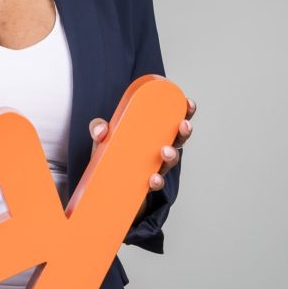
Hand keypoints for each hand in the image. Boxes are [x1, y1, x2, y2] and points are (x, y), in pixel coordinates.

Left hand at [89, 96, 196, 223]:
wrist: (104, 185)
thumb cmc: (110, 154)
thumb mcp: (102, 137)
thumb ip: (98, 128)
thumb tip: (102, 130)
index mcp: (153, 134)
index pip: (173, 120)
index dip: (185, 112)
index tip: (188, 103)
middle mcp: (158, 150)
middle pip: (178, 140)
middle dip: (184, 132)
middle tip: (183, 125)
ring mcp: (154, 167)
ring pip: (170, 161)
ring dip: (172, 156)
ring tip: (165, 151)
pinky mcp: (147, 184)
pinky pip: (156, 183)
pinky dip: (157, 181)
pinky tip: (154, 178)